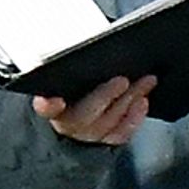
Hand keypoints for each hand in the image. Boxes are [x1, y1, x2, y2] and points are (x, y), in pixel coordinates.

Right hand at [33, 73, 154, 145]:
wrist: (72, 123)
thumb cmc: (68, 96)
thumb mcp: (61, 85)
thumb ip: (61, 76)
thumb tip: (69, 48)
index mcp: (50, 108)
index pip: (45, 109)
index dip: (48, 106)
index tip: (56, 101)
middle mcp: (67, 125)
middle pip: (85, 115)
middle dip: (105, 96)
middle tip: (122, 81)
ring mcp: (88, 135)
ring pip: (109, 122)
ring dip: (128, 101)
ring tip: (143, 83)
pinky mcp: (106, 140)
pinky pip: (122, 133)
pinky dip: (135, 117)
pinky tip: (142, 101)